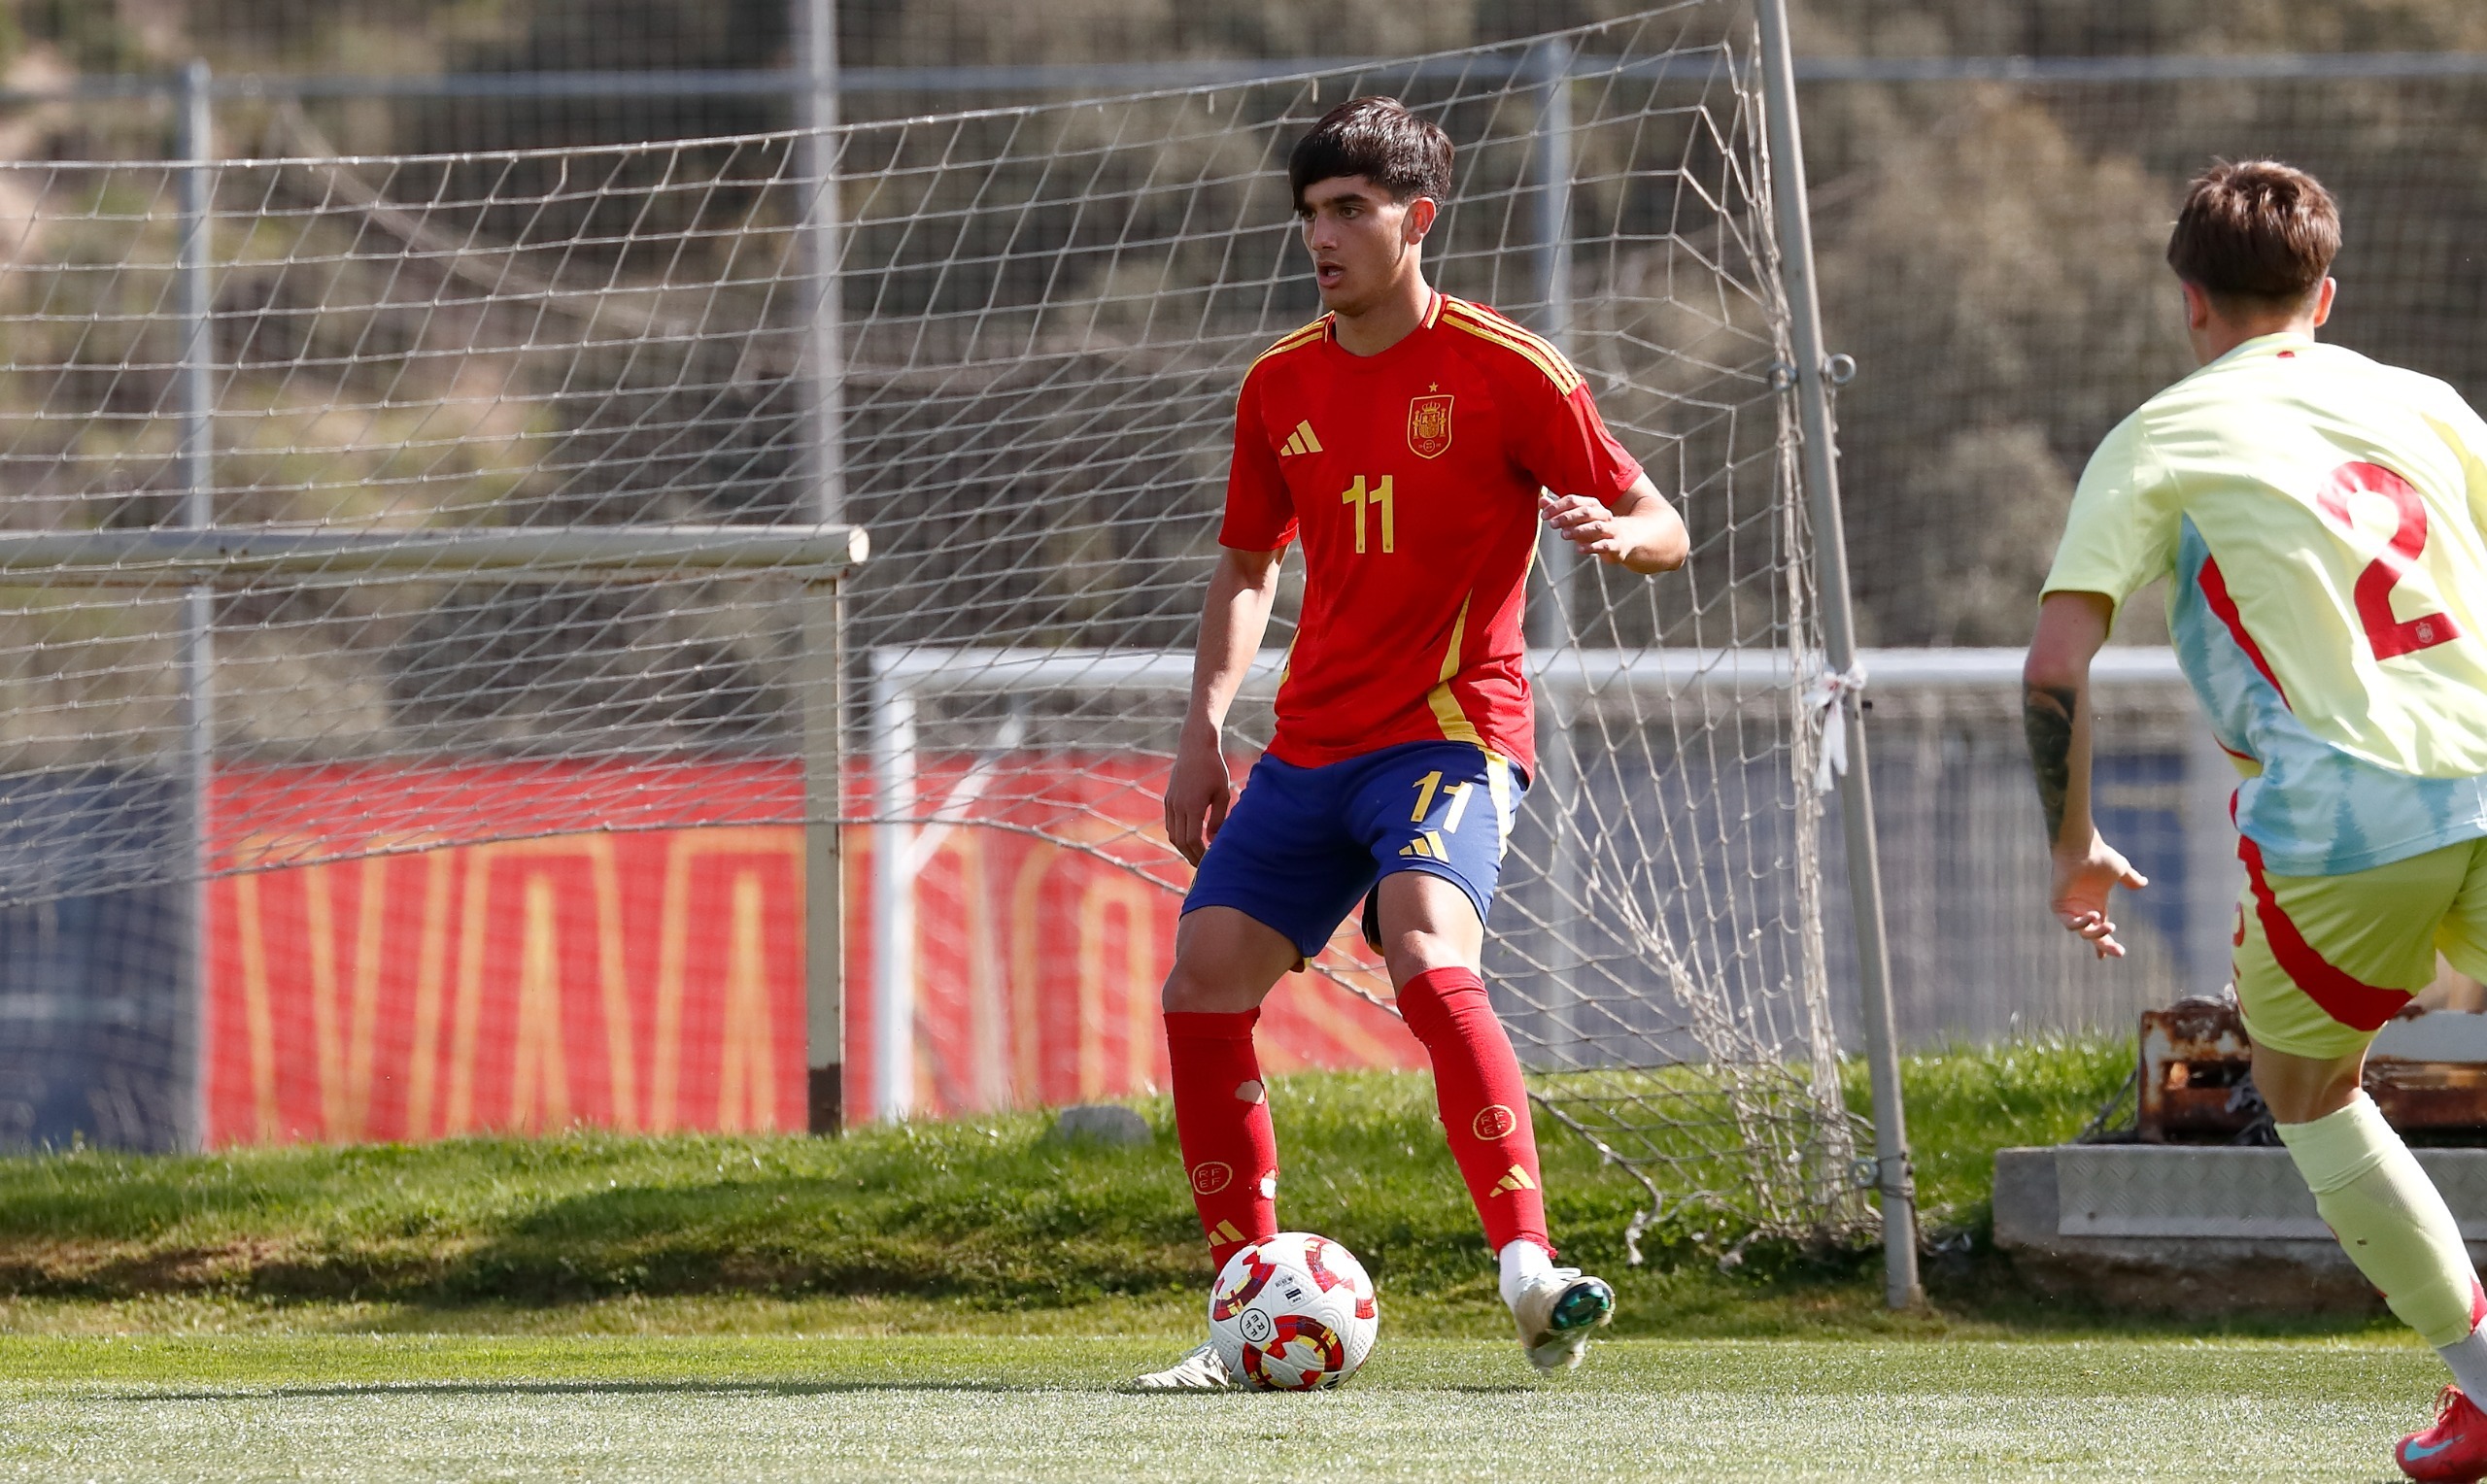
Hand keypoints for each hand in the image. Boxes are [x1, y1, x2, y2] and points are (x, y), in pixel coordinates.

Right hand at [1162, 721, 1232, 865]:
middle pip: (1180, 841)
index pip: (1192, 839)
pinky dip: (1178, 836)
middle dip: (1191, 856)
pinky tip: (1189, 840)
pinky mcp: (1168, 799)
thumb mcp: (1222, 793)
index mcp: (1192, 806)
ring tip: (1197, 856)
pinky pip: (1170, 824)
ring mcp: (1170, 803)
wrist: (1195, 747)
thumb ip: (1219, 819)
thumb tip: (1213, 841)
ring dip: (1183, 848)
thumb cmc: (1214, 768)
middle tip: (1204, 866)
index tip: (1210, 861)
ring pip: (1172, 834)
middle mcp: (1177, 806)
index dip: (1200, 854)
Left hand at [1538, 491, 1632, 563]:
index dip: (1558, 507)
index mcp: (1593, 505)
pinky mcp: (1617, 545)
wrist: (1627, 539)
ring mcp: (1612, 530)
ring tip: (1564, 535)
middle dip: (1567, 517)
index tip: (1544, 516)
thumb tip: (1541, 500)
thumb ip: (1560, 511)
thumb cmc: (1596, 528)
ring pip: (1597, 527)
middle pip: (1586, 511)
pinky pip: (1605, 545)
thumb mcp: (1578, 519)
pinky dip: (1592, 547)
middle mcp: (1604, 515)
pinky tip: (1579, 549)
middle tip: (1552, 524)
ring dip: (1579, 530)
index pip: (1574, 500)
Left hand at [2049, 832, 2148, 959]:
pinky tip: (2092, 916)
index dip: (2105, 942)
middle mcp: (2082, 908)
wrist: (2083, 848)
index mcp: (2095, 903)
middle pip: (2093, 934)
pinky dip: (2081, 923)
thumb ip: (2130, 879)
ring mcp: (2070, 907)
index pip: (2099, 928)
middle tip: (2119, 952)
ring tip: (2109, 926)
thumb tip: (2143, 883)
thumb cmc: (2100, 856)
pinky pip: (2069, 923)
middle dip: (2105, 944)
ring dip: (2096, 932)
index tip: (2113, 955)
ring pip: (2082, 931)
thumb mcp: (2120, 870)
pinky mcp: (2058, 905)